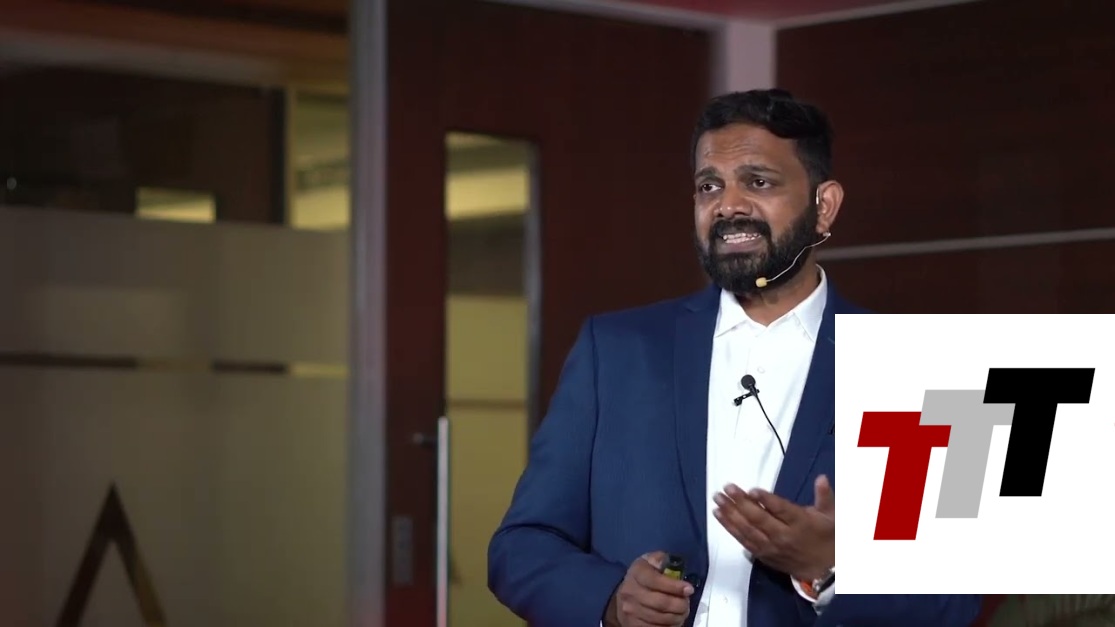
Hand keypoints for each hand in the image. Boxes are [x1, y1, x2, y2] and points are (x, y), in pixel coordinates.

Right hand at [604, 551, 693, 626]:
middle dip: (680, 604)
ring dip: (677, 617)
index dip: (675, 586)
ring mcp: (630, 610)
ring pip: (661, 618)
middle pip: (661, 602)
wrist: (624, 597)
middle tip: (686, 603)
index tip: (689, 589)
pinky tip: (673, 620)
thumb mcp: (651, 562)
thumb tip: (671, 566)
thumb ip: (662, 560)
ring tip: (681, 612)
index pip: (655, 580)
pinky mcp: (632, 625)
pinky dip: (669, 626)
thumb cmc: (644, 577)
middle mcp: (630, 591)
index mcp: (637, 572)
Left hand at [712, 475, 834, 581]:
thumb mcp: (831, 516)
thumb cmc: (826, 537)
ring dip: (730, 515)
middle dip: (741, 503)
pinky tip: (719, 515)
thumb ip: (825, 496)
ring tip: (717, 500)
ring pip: (748, 531)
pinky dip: (730, 528)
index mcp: (801, 524)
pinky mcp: (763, 555)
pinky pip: (744, 541)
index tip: (752, 490)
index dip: (766, 500)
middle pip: (759, 519)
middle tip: (726, 488)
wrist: (824, 572)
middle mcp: (784, 536)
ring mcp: (771, 547)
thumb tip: (821, 477)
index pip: (782, 511)